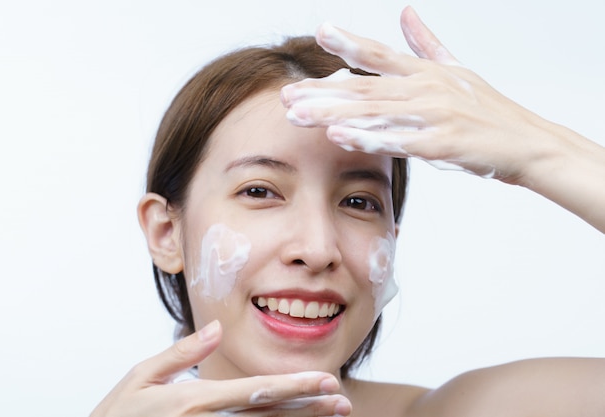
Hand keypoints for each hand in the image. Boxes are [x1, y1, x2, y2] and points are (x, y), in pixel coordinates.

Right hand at [90, 320, 351, 416]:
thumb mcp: (141, 377)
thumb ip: (182, 352)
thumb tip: (215, 326)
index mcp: (195, 400)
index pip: (256, 390)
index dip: (294, 386)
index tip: (326, 381)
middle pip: (268, 414)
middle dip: (308, 407)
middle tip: (342, 401)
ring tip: (332, 414)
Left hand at [280, 6, 551, 182]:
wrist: (528, 143)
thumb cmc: (490, 110)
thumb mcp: (457, 69)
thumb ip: (426, 43)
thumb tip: (406, 12)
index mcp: (427, 71)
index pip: (380, 54)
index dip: (350, 42)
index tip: (320, 33)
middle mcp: (426, 88)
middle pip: (365, 88)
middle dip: (322, 92)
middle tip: (287, 96)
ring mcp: (435, 115)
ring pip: (375, 112)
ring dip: (333, 114)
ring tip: (298, 115)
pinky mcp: (443, 143)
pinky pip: (399, 141)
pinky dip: (368, 138)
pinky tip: (339, 137)